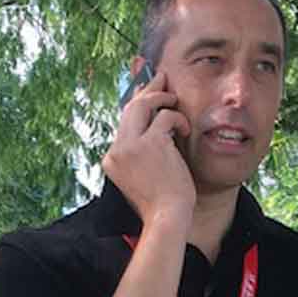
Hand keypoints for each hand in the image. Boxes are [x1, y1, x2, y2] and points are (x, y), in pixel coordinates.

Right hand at [101, 69, 195, 230]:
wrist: (167, 218)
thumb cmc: (161, 204)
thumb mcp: (143, 179)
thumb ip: (142, 156)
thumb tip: (157, 131)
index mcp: (112, 160)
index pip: (123, 125)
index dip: (136, 106)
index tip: (146, 93)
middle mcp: (117, 150)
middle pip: (128, 109)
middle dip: (146, 89)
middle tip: (161, 77)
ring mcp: (131, 146)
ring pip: (142, 105)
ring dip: (161, 97)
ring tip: (174, 98)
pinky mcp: (151, 143)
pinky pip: (166, 117)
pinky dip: (178, 119)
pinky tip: (185, 130)